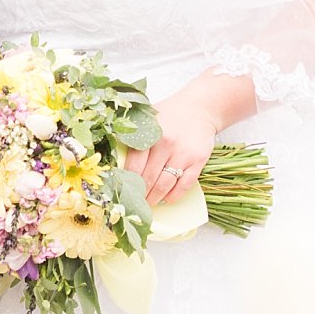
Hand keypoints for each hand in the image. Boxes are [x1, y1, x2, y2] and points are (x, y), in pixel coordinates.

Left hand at [123, 91, 220, 207]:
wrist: (200, 108)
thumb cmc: (169, 116)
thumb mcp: (147, 120)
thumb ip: (133, 137)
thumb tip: (114, 158)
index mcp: (149, 135)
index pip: (134, 165)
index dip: (127, 182)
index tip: (121, 191)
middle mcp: (166, 145)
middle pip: (148, 178)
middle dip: (140, 194)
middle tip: (133, 203)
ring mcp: (183, 154)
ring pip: (165, 184)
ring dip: (155, 198)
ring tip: (148, 204)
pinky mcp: (198, 161)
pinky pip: (184, 185)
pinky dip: (174, 195)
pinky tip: (166, 199)